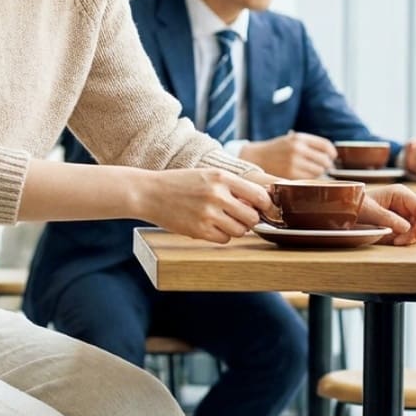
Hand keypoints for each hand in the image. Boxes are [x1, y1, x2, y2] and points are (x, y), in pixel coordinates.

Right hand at [139, 169, 275, 243]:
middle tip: (241, 217)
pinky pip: (224, 239)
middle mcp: (217, 195)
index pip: (259, 195)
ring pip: (240, 231)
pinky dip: (222, 236)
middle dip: (250, 220)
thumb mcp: (207, 175)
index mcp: (221, 177)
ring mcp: (207, 214)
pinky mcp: (198, 230)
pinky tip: (211, 227)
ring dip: (236, 229)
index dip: (266, 206)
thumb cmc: (179, 184)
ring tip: (223, 221)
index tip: (264, 210)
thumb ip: (232, 186)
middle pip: (252, 217)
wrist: (149, 193)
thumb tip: (258, 203)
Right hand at [239, 131, 336, 178]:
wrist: (254, 157)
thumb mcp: (291, 140)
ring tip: (311, 172)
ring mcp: (293, 162)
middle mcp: (297, 149)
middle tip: (323, 167)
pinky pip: (308, 179)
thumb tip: (331, 155)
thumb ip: (309, 144)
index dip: (332, 153)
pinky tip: (305, 177)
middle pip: (324, 160)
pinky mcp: (289, 175)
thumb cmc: (275, 150)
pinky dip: (310, 179)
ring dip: (318, 173)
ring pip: (318, 171)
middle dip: (326, 165)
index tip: (332, 157)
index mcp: (299, 138)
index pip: (325, 145)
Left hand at [358, 184, 415, 245]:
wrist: (344, 212)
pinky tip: (394, 241)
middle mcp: (406, 203)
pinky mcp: (402, 226)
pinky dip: (407, 240)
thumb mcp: (369, 212)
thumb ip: (389, 219)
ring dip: (412, 238)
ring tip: (394, 241)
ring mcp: (405, 215)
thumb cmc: (355, 206)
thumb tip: (408, 228)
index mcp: (400, 194)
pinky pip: (412, 235)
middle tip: (400, 242)